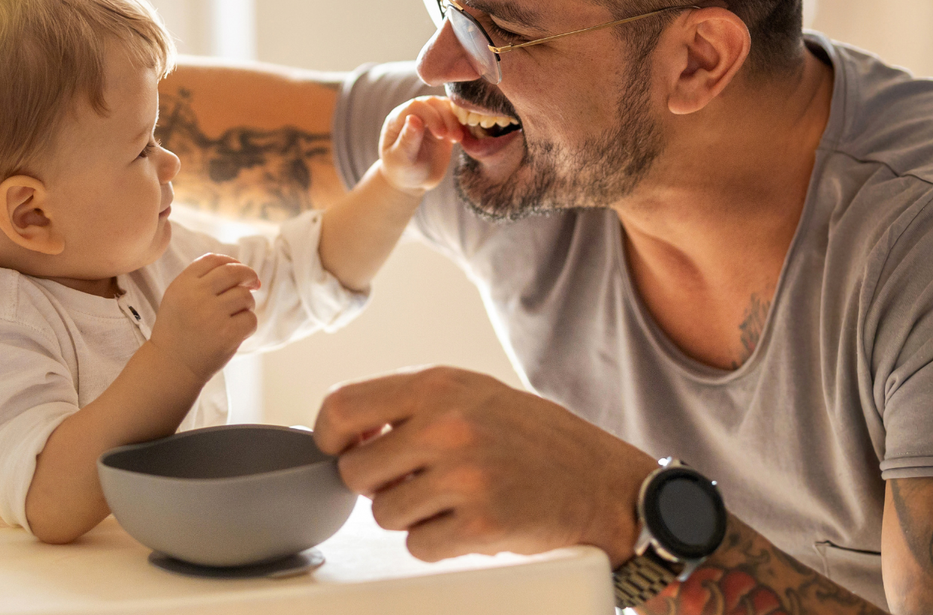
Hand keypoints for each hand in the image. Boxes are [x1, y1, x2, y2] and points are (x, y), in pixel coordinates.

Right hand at [150, 253, 259, 381]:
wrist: (171, 366)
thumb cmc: (178, 330)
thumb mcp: (178, 298)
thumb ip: (201, 279)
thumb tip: (242, 270)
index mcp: (182, 284)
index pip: (213, 260)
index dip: (231, 262)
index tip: (238, 270)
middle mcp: (196, 296)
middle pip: (233, 272)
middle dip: (249, 275)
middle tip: (254, 283)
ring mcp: (212, 315)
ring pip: (245, 296)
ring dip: (246, 304)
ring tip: (235, 317)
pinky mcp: (226, 334)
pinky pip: (250, 319)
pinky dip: (248, 325)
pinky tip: (236, 332)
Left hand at [313, 366, 656, 563]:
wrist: (603, 483)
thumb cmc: (535, 438)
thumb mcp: (472, 394)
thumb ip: (410, 405)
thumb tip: (342, 433)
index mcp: (439, 385)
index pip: (342, 407)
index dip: (329, 438)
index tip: (340, 451)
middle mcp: (447, 426)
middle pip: (355, 472)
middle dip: (377, 484)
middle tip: (414, 481)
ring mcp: (464, 476)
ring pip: (384, 514)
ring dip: (410, 516)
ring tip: (452, 499)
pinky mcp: (480, 526)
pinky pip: (418, 547)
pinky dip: (438, 543)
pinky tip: (469, 522)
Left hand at [377, 97, 460, 197]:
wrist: (412, 181)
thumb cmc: (401, 170)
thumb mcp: (401, 159)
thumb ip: (407, 139)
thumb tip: (412, 118)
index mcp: (398, 119)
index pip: (416, 106)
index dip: (430, 116)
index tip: (440, 134)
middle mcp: (414, 113)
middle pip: (433, 103)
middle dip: (446, 117)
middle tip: (453, 139)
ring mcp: (430, 118)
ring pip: (446, 106)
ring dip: (455, 120)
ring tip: (457, 139)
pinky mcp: (444, 124)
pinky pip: (455, 116)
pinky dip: (461, 123)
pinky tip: (462, 136)